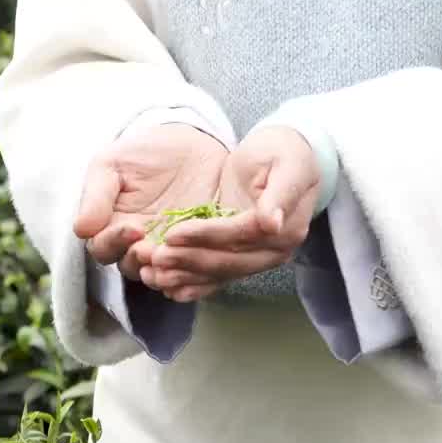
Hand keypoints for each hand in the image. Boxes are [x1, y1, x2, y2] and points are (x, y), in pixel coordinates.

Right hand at [73, 124, 228, 282]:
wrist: (193, 142)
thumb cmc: (144, 153)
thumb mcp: (112, 164)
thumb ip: (96, 195)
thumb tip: (81, 229)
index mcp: (111, 228)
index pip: (103, 248)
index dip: (114, 242)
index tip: (132, 228)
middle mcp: (138, 245)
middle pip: (131, 266)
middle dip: (140, 260)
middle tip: (152, 248)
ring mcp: (169, 250)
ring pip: (162, 273)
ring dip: (166, 271)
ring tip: (175, 256)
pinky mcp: (200, 249)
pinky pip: (195, 270)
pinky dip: (197, 273)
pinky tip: (201, 264)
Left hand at [132, 126, 321, 301]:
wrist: (284, 157)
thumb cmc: (283, 154)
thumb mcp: (288, 164)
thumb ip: (281, 194)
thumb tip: (272, 224)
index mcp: (286, 229)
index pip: (239, 235)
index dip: (205, 236)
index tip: (173, 234)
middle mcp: (273, 251)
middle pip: (227, 261)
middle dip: (189, 260)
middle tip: (155, 257)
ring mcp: (256, 258)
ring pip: (218, 273)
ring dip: (185, 276)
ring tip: (153, 274)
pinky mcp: (239, 258)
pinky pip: (215, 277)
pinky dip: (192, 284)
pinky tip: (168, 288)